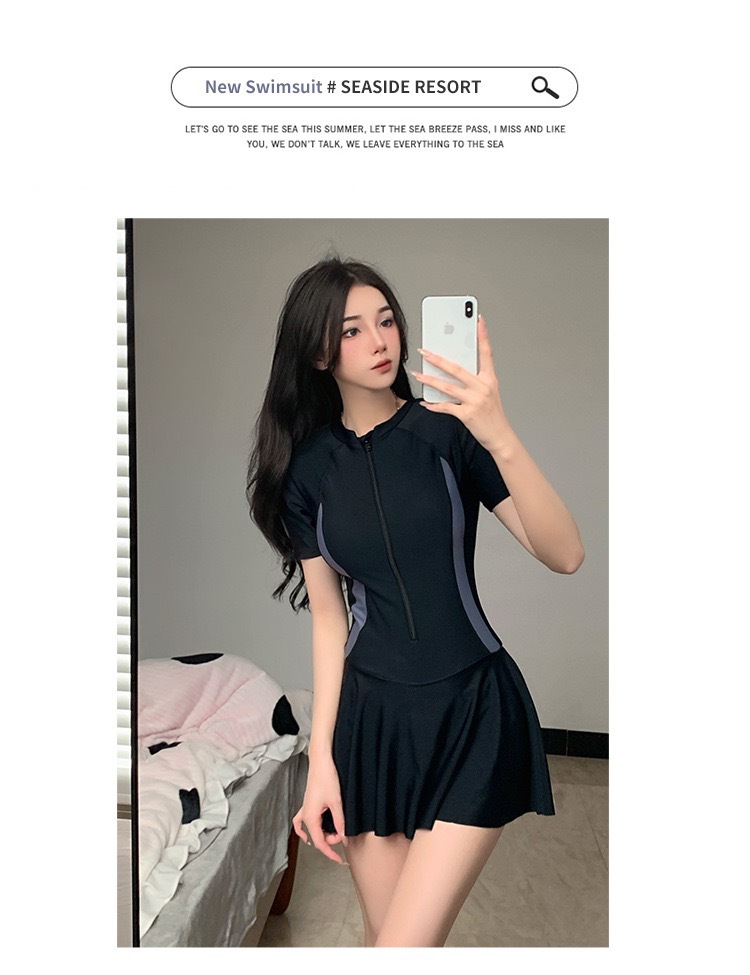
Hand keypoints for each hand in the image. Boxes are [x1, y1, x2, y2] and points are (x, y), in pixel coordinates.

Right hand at [292, 755, 347, 863]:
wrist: (321, 762)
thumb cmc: (327, 778)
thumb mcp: (337, 803)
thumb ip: (340, 822)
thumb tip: (344, 838)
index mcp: (311, 818)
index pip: (320, 843)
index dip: (331, 853)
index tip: (340, 860)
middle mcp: (306, 815)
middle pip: (317, 837)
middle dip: (331, 840)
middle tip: (345, 833)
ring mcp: (306, 809)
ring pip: (311, 831)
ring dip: (323, 835)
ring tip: (335, 833)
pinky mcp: (308, 804)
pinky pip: (301, 821)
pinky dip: (303, 829)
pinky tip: (308, 834)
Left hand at [411, 315, 509, 450]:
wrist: (500, 436)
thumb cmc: (493, 415)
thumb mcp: (488, 393)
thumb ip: (474, 381)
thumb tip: (452, 372)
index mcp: (490, 379)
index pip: (486, 353)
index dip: (483, 335)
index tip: (478, 320)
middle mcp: (483, 387)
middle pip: (457, 368)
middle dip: (437, 359)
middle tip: (424, 350)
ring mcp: (475, 400)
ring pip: (447, 387)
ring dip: (429, 380)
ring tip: (417, 373)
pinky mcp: (467, 414)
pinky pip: (445, 407)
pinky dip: (433, 405)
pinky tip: (425, 403)